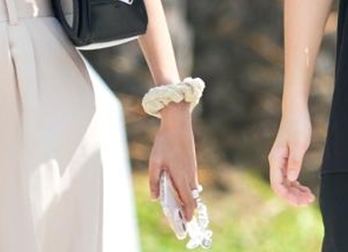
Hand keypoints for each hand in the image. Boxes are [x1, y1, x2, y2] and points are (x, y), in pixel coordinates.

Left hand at [148, 104, 199, 221]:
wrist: (178, 125)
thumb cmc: (165, 143)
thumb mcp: (154, 163)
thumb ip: (154, 181)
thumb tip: (155, 198)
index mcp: (181, 177)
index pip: (188, 201)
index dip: (188, 213)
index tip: (185, 222)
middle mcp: (189, 175)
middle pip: (192, 198)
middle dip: (188, 209)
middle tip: (180, 217)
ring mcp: (192, 169)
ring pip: (193, 190)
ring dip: (187, 199)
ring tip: (178, 205)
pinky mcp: (192, 164)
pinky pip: (192, 182)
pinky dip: (188, 189)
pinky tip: (178, 188)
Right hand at [268, 109, 313, 205]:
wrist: (296, 110)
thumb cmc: (298, 125)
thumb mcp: (299, 144)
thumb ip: (295, 162)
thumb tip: (291, 179)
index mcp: (276, 159)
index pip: (277, 185)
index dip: (288, 196)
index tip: (301, 202)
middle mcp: (275, 162)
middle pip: (281, 187)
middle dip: (294, 196)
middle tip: (310, 200)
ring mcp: (281, 161)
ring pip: (285, 183)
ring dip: (296, 192)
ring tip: (310, 196)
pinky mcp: (287, 158)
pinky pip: (289, 177)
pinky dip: (296, 184)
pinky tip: (305, 188)